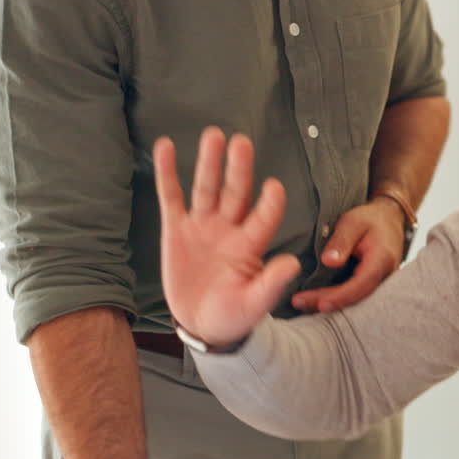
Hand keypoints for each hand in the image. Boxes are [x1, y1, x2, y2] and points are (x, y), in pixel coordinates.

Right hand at [155, 127, 300, 347]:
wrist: (202, 323)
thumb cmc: (233, 315)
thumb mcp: (254, 304)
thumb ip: (271, 283)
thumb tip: (293, 263)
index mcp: (251, 246)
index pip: (264, 218)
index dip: (270, 204)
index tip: (275, 187)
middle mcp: (229, 229)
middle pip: (235, 193)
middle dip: (238, 169)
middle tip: (242, 142)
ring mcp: (203, 226)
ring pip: (207, 188)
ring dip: (209, 163)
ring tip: (213, 135)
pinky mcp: (176, 229)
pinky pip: (171, 197)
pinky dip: (167, 172)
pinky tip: (165, 146)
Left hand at [291, 196, 407, 312]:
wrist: (389, 220)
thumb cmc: (370, 219)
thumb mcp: (353, 222)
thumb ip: (341, 241)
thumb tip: (328, 262)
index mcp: (382, 260)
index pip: (362, 284)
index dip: (341, 296)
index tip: (321, 304)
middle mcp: (385, 276)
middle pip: (357, 296)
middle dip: (328, 303)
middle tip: (299, 302)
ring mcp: (380, 283)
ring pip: (356, 299)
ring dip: (329, 303)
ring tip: (302, 303)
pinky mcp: (372, 285)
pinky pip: (355, 295)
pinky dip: (335, 299)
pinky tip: (315, 300)